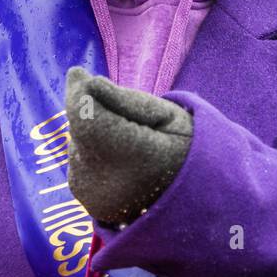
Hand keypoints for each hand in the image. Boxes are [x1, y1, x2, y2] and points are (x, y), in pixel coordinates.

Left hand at [65, 67, 192, 226]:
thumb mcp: (166, 114)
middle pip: (80, 130)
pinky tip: (118, 161)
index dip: (79, 92)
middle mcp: (111, 184)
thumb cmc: (188, 149)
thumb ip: (121, 98)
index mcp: (136, 157)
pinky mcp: (91, 205)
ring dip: (91, 135)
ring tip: (127, 144)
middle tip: (123, 117)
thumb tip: (79, 78)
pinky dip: (92, 155)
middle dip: (90, 113)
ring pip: (77, 145)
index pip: (87, 117)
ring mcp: (98, 200)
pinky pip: (80, 164)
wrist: (199, 200)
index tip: (79, 71)